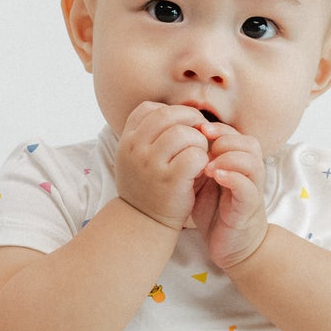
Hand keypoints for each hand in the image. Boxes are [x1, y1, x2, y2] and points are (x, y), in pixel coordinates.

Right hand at [115, 102, 209, 230]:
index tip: (181, 125)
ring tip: (198, 153)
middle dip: (189, 120)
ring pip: (184, 133)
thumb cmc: (147, 185)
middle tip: (199, 133)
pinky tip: (200, 168)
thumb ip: (151, 133)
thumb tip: (181, 110)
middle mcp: (135, 149)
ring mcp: (151, 164)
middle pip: (168, 115)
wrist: (143, 221)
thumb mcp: (137, 156)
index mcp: (127, 139)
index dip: (171, 112)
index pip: (150, 108)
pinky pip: (195, 155)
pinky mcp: (170, 180)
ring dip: (198, 140)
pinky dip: (203, 159)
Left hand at [189, 122, 267, 268]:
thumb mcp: (202, 182)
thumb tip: (173, 140)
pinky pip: (248, 187)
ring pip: (252, 161)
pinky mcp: (249, 207)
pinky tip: (216, 176)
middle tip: (203, 147)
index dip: (217, 129)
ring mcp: (252, 189)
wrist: (231, 245)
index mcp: (237, 163)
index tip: (197, 130)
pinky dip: (233, 178)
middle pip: (248, 143)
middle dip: (225, 140)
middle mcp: (249, 173)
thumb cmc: (215, 212)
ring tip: (207, 166)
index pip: (234, 135)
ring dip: (229, 158)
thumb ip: (196, 162)